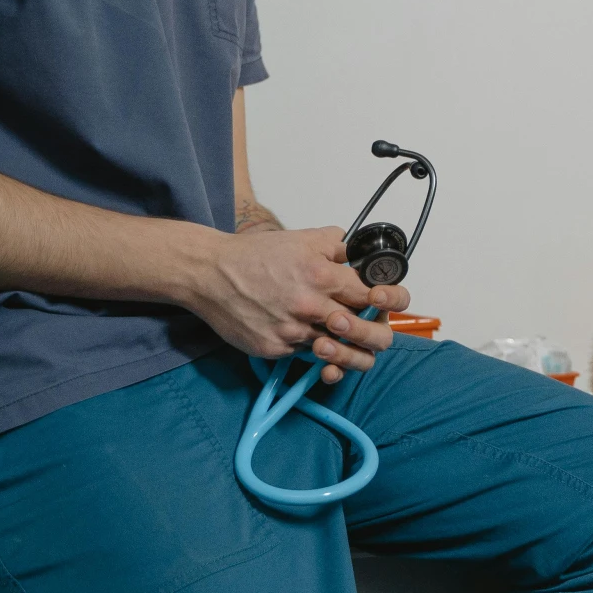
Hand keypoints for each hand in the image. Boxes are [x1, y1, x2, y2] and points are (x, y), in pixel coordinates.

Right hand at [181, 225, 410, 381]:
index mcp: (321, 276)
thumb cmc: (253, 256)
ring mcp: (292, 331)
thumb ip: (335, 245)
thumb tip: (358, 250)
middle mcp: (310, 306)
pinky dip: (306, 347)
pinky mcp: (274, 348)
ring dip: (342, 347)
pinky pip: (302, 353)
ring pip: (334, 350)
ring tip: (342, 341)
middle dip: (375, 335)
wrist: (209, 274)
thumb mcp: (301, 239)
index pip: (371, 297)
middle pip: (362, 332)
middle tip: (373, 332)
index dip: (383, 302)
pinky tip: (302, 336)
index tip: (381, 303)